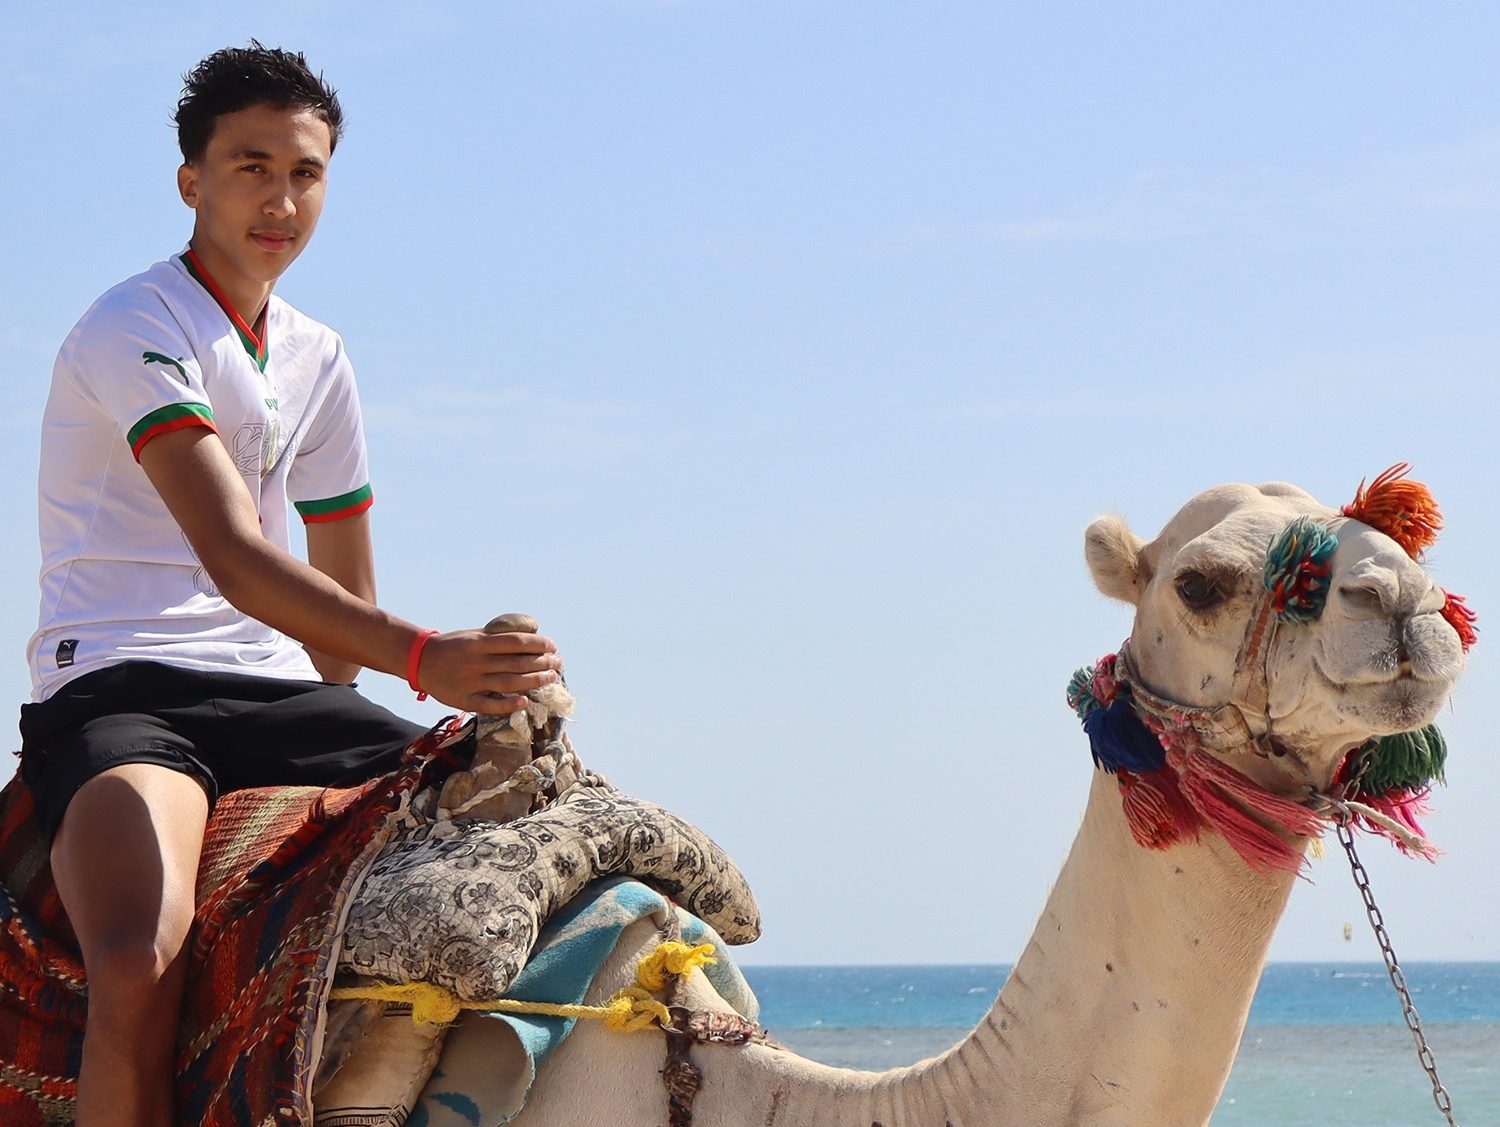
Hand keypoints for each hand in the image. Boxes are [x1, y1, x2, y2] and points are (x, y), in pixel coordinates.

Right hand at [414, 623, 562, 714]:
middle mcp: (475, 662)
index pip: (515, 642)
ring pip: (508, 683)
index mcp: (479, 643)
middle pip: (515, 663)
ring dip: (533, 682)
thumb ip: (498, 637)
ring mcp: (470, 682)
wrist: (420, 661)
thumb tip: (532, 635)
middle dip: (541, 663)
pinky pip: (489, 705)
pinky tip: (524, 701)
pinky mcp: (463, 700)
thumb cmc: (454, 646)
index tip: (552, 646)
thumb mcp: (474, 635)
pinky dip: (508, 704)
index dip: (537, 644)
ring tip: (550, 679)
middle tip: (557, 664)